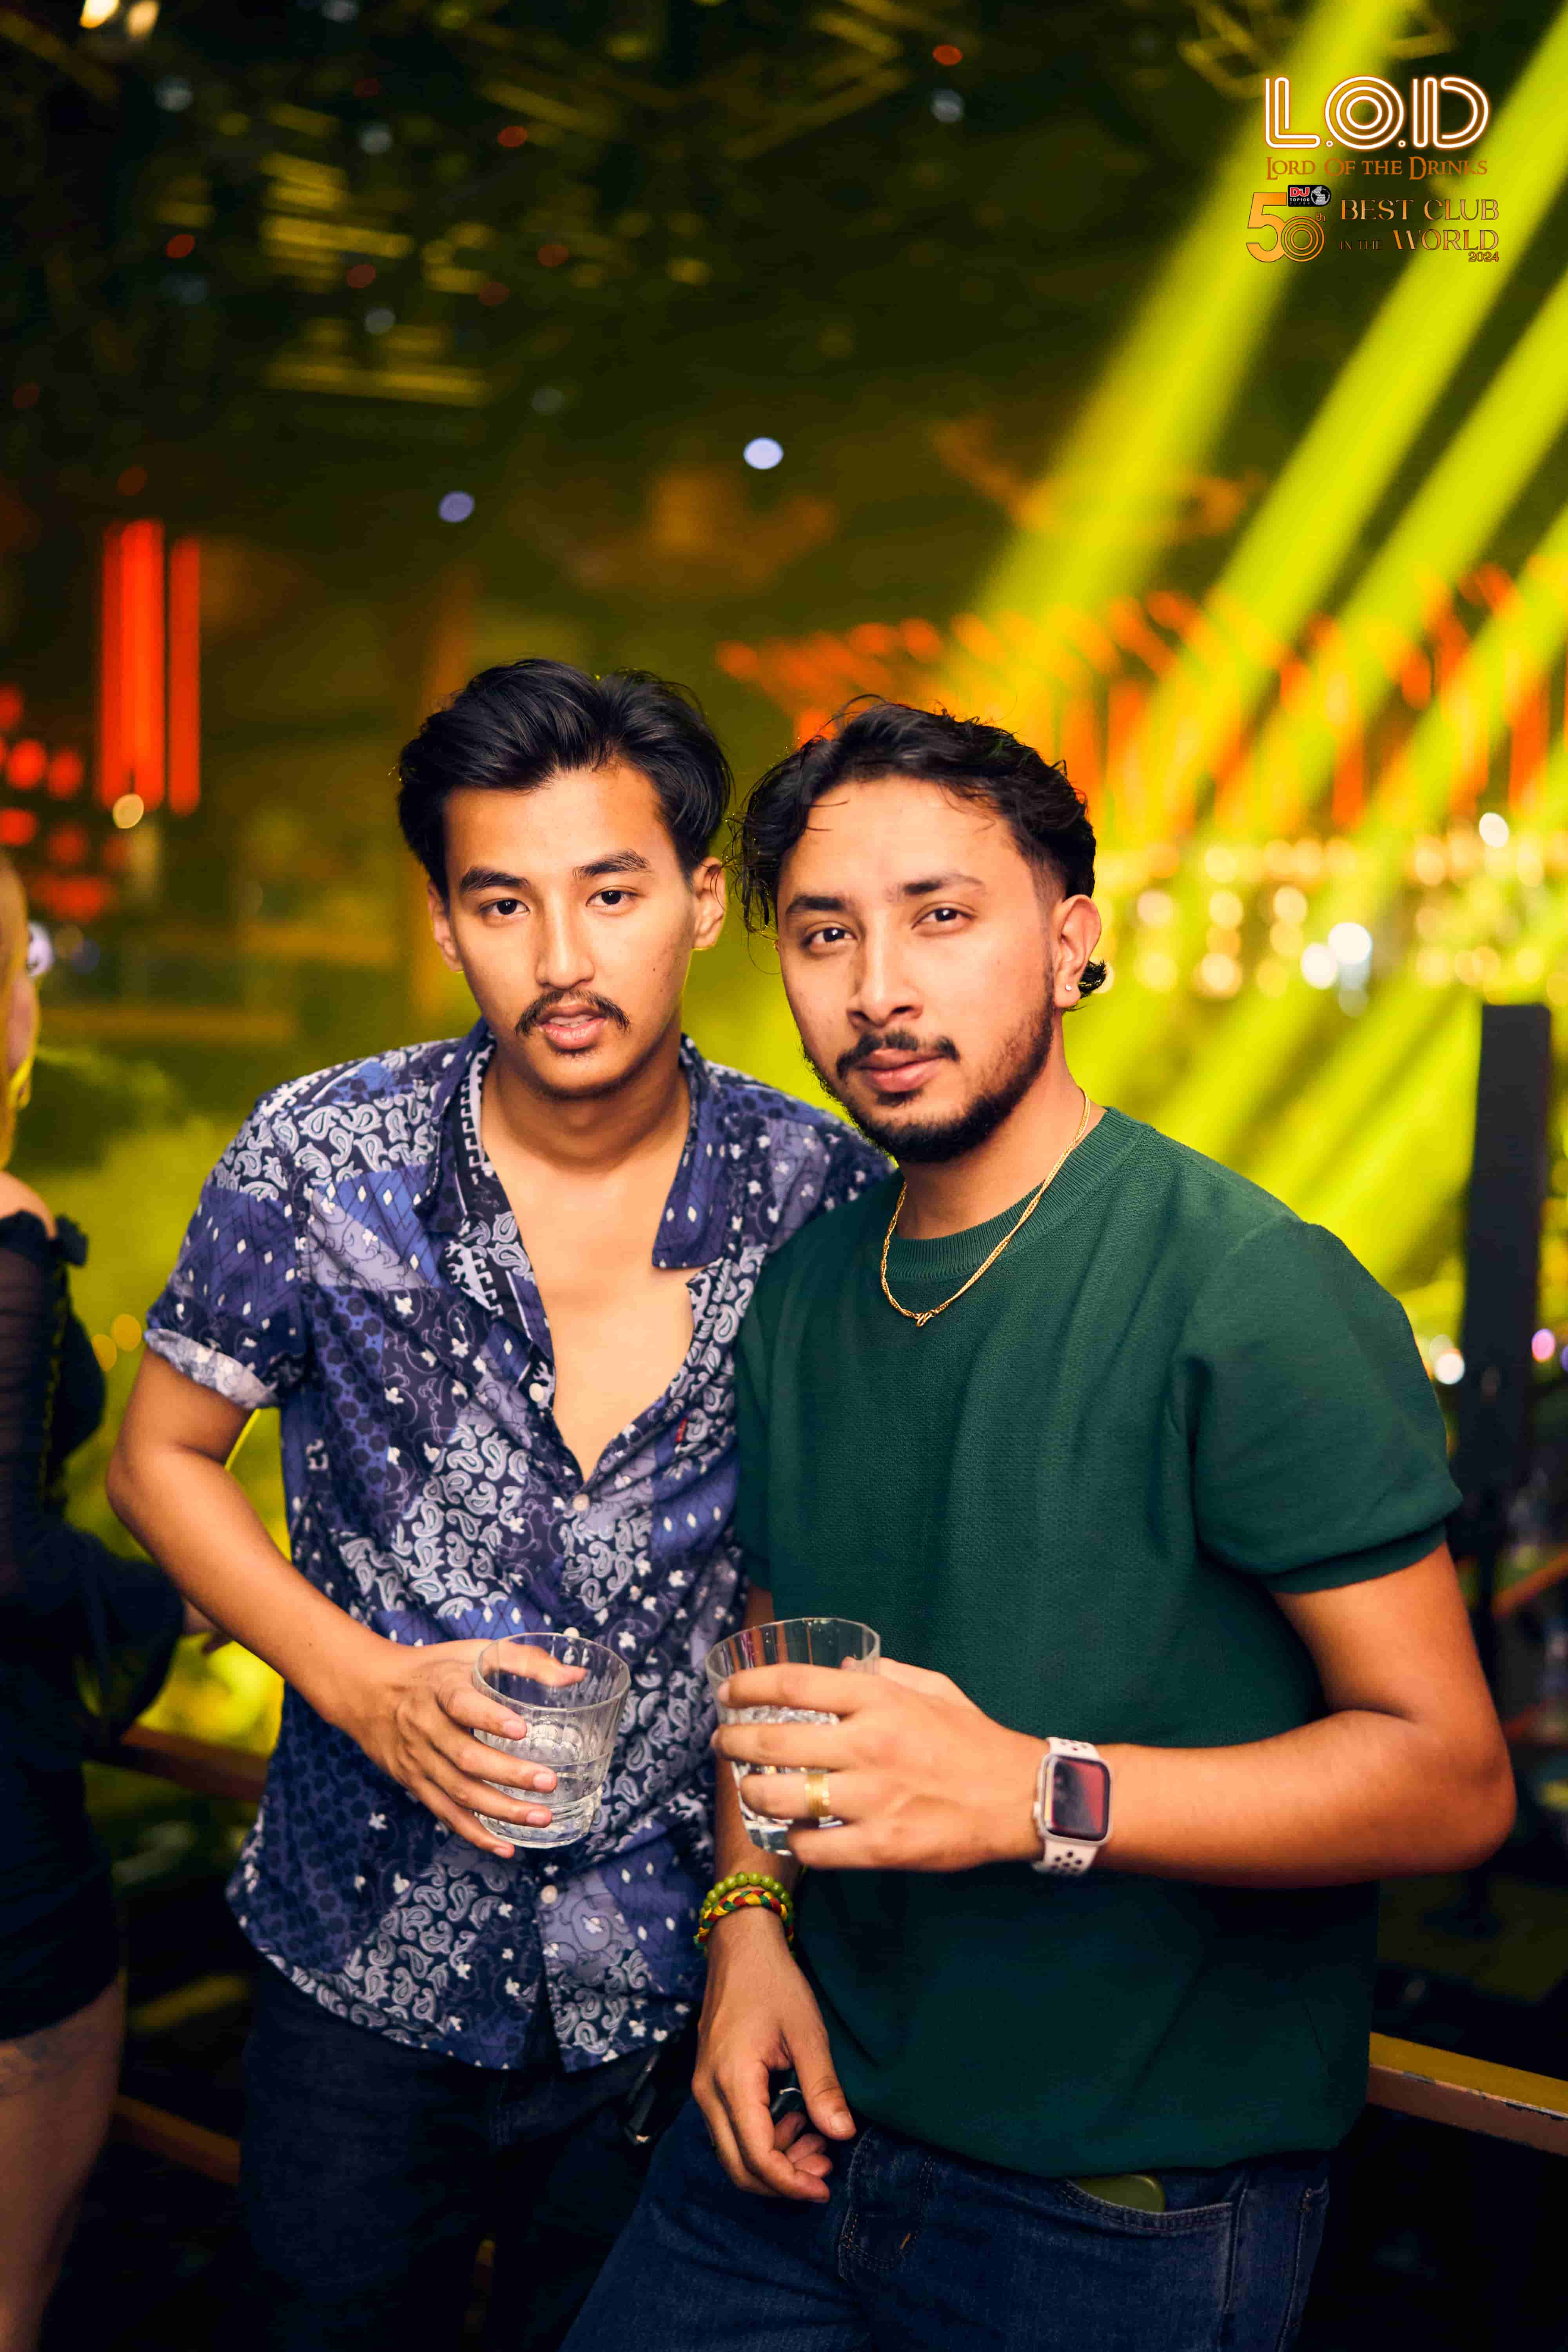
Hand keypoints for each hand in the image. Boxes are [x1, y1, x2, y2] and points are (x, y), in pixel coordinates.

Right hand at [341, 1639, 581, 1858]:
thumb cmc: (436, 1669)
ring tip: (541, 1817)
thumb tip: (576, 1675)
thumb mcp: (473, 1652)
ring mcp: (418, 1759)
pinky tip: (505, 1847)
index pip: (461, 1704)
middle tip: (549, 1782)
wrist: (370, 1691)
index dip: (489, 1717)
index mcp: (441, 1688)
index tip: (522, 1728)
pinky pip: (445, 1814)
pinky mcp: (415, 1783)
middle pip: (465, 1756)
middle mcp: (425, 1726)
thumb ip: (525, 1660)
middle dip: (509, 1773)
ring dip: (500, 1809)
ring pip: (459, 1791)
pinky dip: (475, 1833)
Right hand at [695, 1908, 854, 2201]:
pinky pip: (731, 2130)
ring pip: (733, 2152)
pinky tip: (795, 2123)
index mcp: (732, 2081)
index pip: (757, 2156)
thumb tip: (842, 2134)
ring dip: (774, 2162)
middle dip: (782, 2180)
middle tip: (824, 2169)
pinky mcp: (709, 2083)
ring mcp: (704, 2089)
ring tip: (817, 2144)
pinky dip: (762, 2141)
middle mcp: (708, 2093)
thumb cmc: (775, 1984)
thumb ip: (822, 2085)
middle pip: (738, 2166)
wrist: (740, 1947)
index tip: (825, 2187)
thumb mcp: (807, 2031)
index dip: (791, 2182)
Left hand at [713, 1657, 1040, 1872]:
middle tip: (722, 1743)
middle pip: (774, 1739)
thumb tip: (846, 1663)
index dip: (749, 1686)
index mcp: (879, 1699)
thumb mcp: (935, 1689)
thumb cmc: (974, 1740)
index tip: (727, 1692)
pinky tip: (797, 1832)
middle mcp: (868, 1743)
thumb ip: (889, 1672)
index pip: (793, 1683)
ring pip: (781, 1796)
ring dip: (753, 1792)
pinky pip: (813, 1846)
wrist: (1019, 1797)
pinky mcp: (880, 1846)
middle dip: (734, 1741)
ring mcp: (872, 1797)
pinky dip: (795, 1840)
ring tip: (750, 1789)